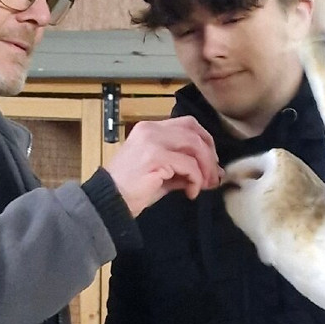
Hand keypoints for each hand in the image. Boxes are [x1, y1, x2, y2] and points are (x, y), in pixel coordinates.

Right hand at [104, 117, 223, 216]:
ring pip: (195, 147)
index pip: (188, 124)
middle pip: (195, 133)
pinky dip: (196, 180)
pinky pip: (189, 165)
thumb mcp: (163, 173)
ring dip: (206, 168)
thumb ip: (185, 167)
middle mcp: (152, 130)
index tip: (212, 161)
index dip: (206, 141)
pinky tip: (191, 193)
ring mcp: (153, 142)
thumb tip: (212, 171)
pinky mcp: (156, 158)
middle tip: (214, 176)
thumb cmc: (134, 189)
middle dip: (210, 156)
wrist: (110, 200)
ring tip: (205, 186)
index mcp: (151, 129)